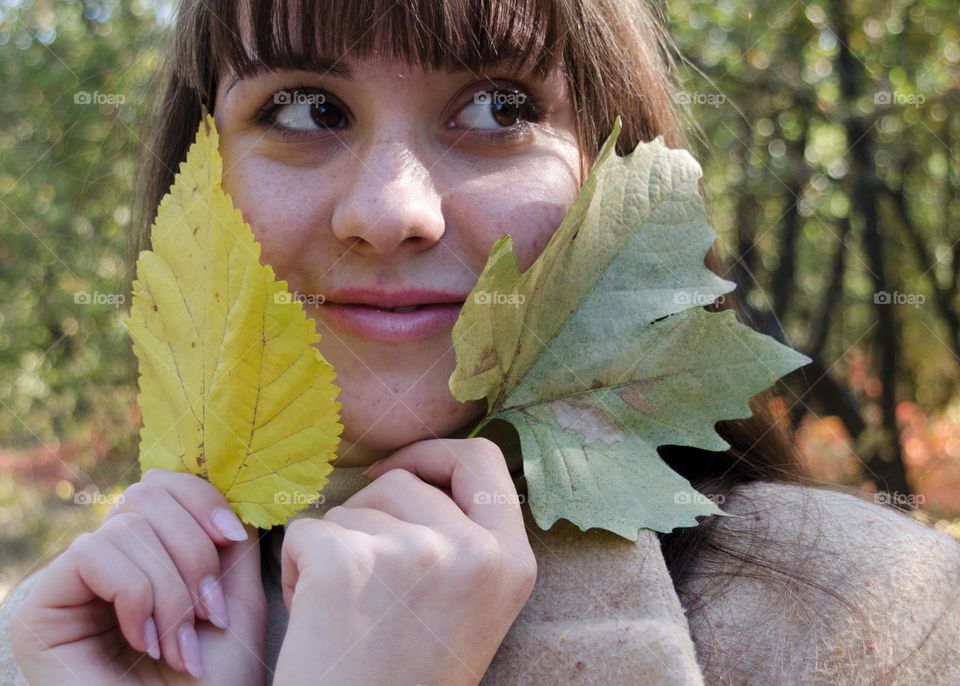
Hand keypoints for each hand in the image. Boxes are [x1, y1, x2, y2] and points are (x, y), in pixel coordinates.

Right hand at [11, 469, 267, 684]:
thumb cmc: (215, 681)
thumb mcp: (236, 595)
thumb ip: (228, 539)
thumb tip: (225, 488)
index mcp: (149, 554)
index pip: (161, 485)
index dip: (200, 500)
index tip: (232, 540)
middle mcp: (106, 563)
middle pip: (145, 498)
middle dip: (192, 554)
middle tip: (210, 615)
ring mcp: (71, 587)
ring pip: (126, 527)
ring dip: (170, 590)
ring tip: (182, 648)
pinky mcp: (40, 612)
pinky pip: (92, 556)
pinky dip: (134, 596)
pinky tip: (144, 643)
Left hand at [274, 438, 536, 685]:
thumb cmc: (407, 680)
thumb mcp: (468, 606)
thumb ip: (465, 538)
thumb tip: (420, 469)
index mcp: (510, 562)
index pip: (482, 461)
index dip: (434, 455)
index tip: (398, 470)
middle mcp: (471, 551)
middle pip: (403, 483)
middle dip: (370, 520)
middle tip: (366, 587)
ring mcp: (411, 552)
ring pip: (350, 507)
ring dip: (334, 547)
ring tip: (344, 611)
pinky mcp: (346, 561)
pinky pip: (306, 531)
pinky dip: (296, 567)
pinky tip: (313, 618)